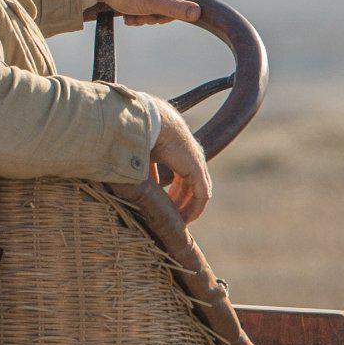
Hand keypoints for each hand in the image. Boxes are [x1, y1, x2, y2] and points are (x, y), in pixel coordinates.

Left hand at [87, 0, 199, 24]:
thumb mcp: (154, 3)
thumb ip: (176, 9)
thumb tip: (198, 13)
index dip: (174, 12)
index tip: (159, 18)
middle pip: (168, 0)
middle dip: (155, 14)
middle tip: (142, 18)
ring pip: (153, 2)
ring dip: (144, 14)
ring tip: (131, 18)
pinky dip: (135, 9)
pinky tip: (126, 15)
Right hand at [147, 103, 210, 222]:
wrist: (151, 121)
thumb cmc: (142, 132)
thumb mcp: (145, 154)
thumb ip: (147, 169)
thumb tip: (143, 182)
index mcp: (179, 150)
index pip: (183, 175)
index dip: (174, 192)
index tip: (165, 205)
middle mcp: (191, 157)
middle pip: (190, 185)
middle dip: (181, 202)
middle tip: (172, 217)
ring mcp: (196, 164)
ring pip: (198, 193)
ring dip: (188, 208)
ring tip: (177, 222)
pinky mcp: (197, 171)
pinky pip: (201, 196)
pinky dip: (194, 209)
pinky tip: (185, 220)